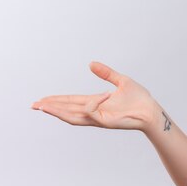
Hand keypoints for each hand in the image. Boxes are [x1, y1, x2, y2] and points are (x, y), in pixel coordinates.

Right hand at [31, 61, 157, 131]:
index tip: (42, 100)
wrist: (151, 110)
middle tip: (35, 105)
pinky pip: (92, 114)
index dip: (57, 101)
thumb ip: (106, 73)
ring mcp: (99, 118)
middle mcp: (94, 111)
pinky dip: (90, 106)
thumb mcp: (121, 81)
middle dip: (51, 107)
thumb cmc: (140, 98)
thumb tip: (91, 63)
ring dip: (58, 111)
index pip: (72, 101)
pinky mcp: (106, 122)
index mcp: (96, 102)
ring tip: (43, 106)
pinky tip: (96, 98)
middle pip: (67, 110)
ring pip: (72, 116)